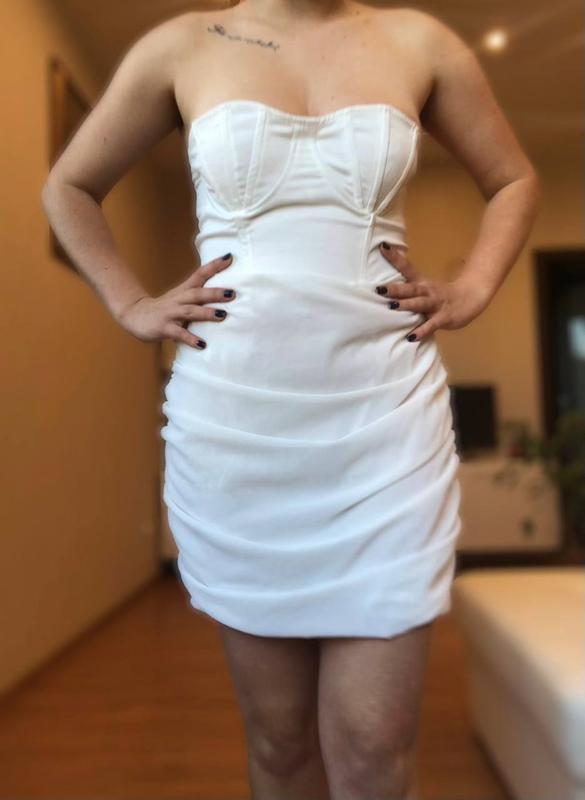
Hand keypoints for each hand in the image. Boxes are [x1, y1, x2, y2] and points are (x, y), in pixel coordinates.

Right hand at [116, 252, 235, 348]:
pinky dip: (191, 339)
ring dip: (206, 313)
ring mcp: (170, 313)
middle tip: (232, 293)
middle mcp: (178, 299)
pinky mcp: (164, 328)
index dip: (215, 266)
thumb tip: (226, 292)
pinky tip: (202, 344)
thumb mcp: (181, 297)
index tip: (230, 257)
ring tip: (222, 315)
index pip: (200, 274)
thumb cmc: (164, 308)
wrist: (134, 315)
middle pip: (198, 293)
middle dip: (215, 293)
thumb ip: (199, 295)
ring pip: (190, 311)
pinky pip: (179, 334)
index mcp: (184, 290)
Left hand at [376, 243, 491, 341]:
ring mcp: (436, 304)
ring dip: (406, 305)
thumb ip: (408, 285)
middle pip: (410, 288)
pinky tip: (411, 337)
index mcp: (421, 283)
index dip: (395, 258)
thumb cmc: (443, 294)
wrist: (472, 297)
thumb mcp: (425, 287)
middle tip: (379, 289)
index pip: (407, 268)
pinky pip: (431, 325)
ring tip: (392, 307)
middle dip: (394, 289)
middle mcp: (427, 291)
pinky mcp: (443, 318)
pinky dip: (421, 330)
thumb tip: (388, 278)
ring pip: (419, 304)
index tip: (382, 246)